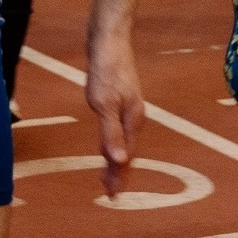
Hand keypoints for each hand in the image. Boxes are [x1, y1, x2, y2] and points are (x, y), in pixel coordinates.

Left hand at [84, 37, 143, 198]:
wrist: (109, 41)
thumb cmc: (106, 71)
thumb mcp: (103, 103)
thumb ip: (110, 133)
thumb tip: (119, 161)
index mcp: (132, 120)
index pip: (126, 156)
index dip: (119, 177)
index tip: (113, 197)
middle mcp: (134, 116)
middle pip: (127, 151)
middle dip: (120, 172)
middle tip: (110, 193)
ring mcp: (128, 107)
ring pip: (124, 141)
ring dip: (117, 159)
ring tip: (110, 174)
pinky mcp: (121, 100)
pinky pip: (119, 130)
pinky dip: (114, 143)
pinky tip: (109, 143)